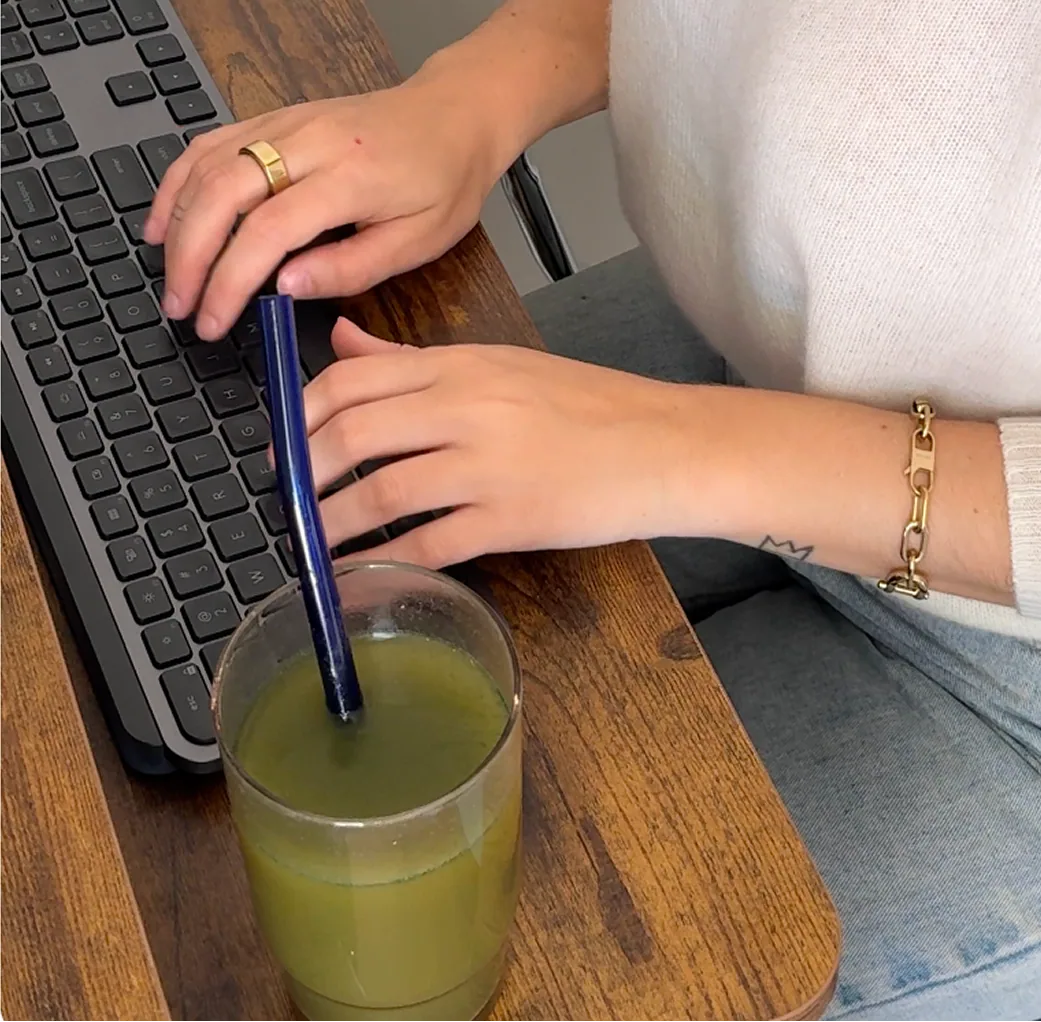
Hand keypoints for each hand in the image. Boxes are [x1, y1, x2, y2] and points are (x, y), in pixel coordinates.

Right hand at [143, 75, 506, 340]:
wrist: (455, 116)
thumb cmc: (443, 180)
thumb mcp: (416, 242)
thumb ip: (350, 268)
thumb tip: (286, 288)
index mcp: (348, 179)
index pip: (268, 232)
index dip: (230, 282)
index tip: (213, 320)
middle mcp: (309, 142)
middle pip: (222, 194)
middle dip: (190, 257)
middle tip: (181, 306)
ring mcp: (287, 123)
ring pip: (207, 164)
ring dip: (176, 221)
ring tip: (168, 274)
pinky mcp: (276, 117)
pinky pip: (212, 143)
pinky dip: (180, 181)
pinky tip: (168, 218)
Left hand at [302, 319, 711, 567]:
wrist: (664, 444)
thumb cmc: (588, 405)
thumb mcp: (498, 364)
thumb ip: (414, 358)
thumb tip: (344, 342)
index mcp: (460, 363)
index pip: (351, 380)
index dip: (299, 415)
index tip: (283, 445)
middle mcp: (466, 407)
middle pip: (353, 434)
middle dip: (302, 473)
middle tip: (286, 499)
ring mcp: (488, 465)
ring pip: (380, 491)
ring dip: (330, 522)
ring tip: (309, 541)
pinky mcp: (512, 520)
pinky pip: (429, 543)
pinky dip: (382, 561)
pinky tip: (358, 573)